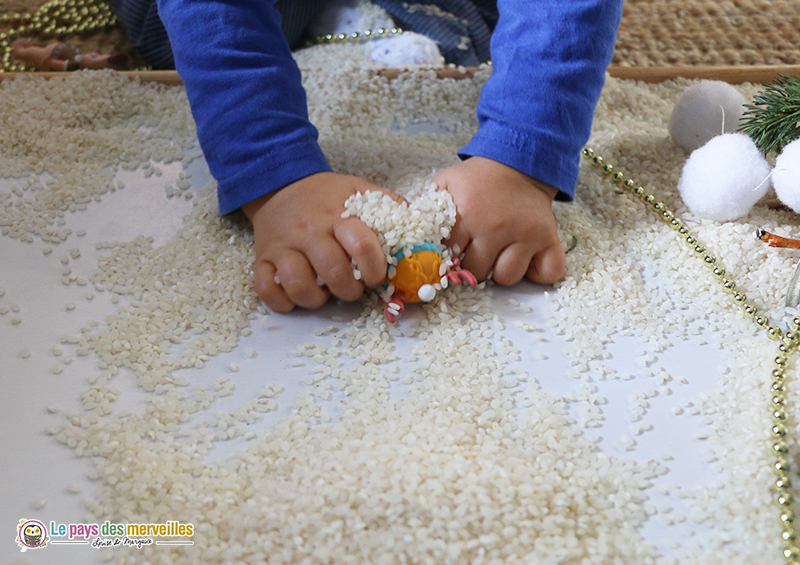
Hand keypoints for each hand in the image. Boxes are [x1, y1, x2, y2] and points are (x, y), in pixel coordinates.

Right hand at [243, 172, 402, 311]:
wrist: (280, 184)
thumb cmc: (325, 195)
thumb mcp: (357, 190)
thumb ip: (386, 205)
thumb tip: (417, 224)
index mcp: (337, 216)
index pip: (361, 245)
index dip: (375, 268)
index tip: (376, 276)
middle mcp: (309, 232)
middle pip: (333, 271)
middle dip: (349, 290)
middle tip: (352, 288)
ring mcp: (283, 247)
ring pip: (299, 286)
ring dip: (316, 299)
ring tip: (324, 292)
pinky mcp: (263, 259)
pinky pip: (267, 291)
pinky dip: (283, 301)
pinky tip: (297, 295)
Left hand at [433, 157, 565, 284]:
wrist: (519, 162)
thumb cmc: (479, 179)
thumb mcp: (446, 183)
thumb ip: (429, 209)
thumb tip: (413, 237)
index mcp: (468, 215)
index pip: (449, 257)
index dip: (448, 258)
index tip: (453, 252)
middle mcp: (496, 228)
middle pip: (477, 273)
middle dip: (474, 266)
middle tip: (478, 250)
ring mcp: (526, 235)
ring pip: (508, 277)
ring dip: (503, 270)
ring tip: (501, 252)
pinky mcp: (548, 238)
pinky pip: (548, 273)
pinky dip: (539, 272)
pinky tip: (528, 259)